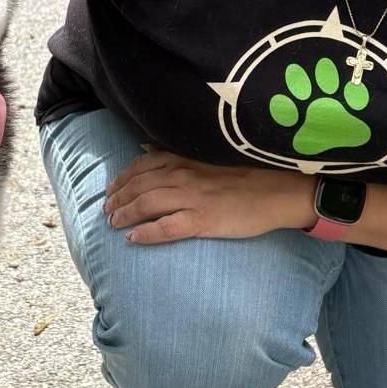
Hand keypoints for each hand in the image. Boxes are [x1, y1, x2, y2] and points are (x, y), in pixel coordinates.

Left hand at [104, 149, 316, 244]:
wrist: (280, 190)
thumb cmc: (248, 172)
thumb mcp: (208, 156)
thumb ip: (176, 153)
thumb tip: (145, 147)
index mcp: (186, 159)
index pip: (142, 166)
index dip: (122, 178)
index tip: (111, 189)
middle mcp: (184, 175)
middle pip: (139, 187)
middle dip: (118, 199)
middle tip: (106, 210)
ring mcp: (192, 198)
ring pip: (146, 205)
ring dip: (125, 215)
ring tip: (113, 224)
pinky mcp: (202, 221)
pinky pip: (166, 229)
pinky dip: (146, 234)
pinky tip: (134, 239)